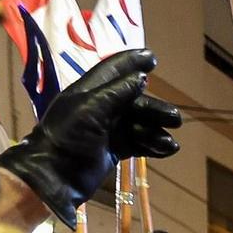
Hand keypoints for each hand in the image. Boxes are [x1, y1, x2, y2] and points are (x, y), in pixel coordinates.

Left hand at [0, 51, 181, 224]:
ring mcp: (107, 129)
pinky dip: (153, 145)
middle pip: (134, 101)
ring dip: (156, 131)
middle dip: (155, 109)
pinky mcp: (114, 149)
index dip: (132, 62)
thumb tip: (141, 78)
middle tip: (175, 118)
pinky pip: (139, 142)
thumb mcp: (91, 108)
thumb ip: (117, 92)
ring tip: (170, 143)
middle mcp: (100, 107)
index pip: (113, 70)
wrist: (56, 175)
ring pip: (140, 123)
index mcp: (90, 91)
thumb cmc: (68, 136)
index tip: (152, 57)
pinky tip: (168, 150)